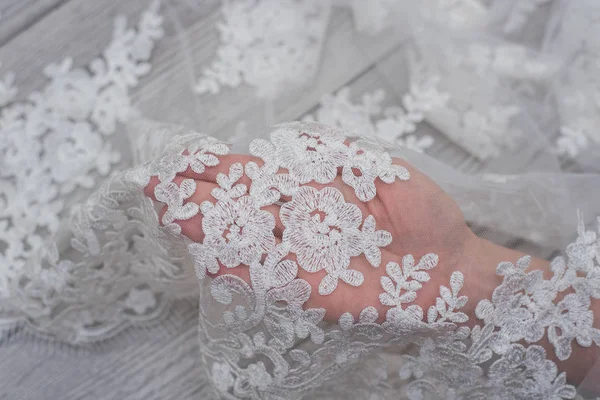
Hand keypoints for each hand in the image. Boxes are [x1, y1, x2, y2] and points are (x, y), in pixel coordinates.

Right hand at [144, 150, 485, 321]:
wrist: (448, 267)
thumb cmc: (421, 213)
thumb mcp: (382, 169)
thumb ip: (338, 154)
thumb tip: (294, 139)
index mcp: (311, 191)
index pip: (256, 177)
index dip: (220, 169)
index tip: (186, 160)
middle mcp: (299, 223)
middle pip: (241, 208)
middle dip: (200, 197)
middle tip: (157, 186)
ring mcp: (301, 256)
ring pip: (247, 241)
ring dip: (210, 230)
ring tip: (171, 214)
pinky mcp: (312, 289)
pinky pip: (270, 278)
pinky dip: (240, 271)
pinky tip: (211, 259)